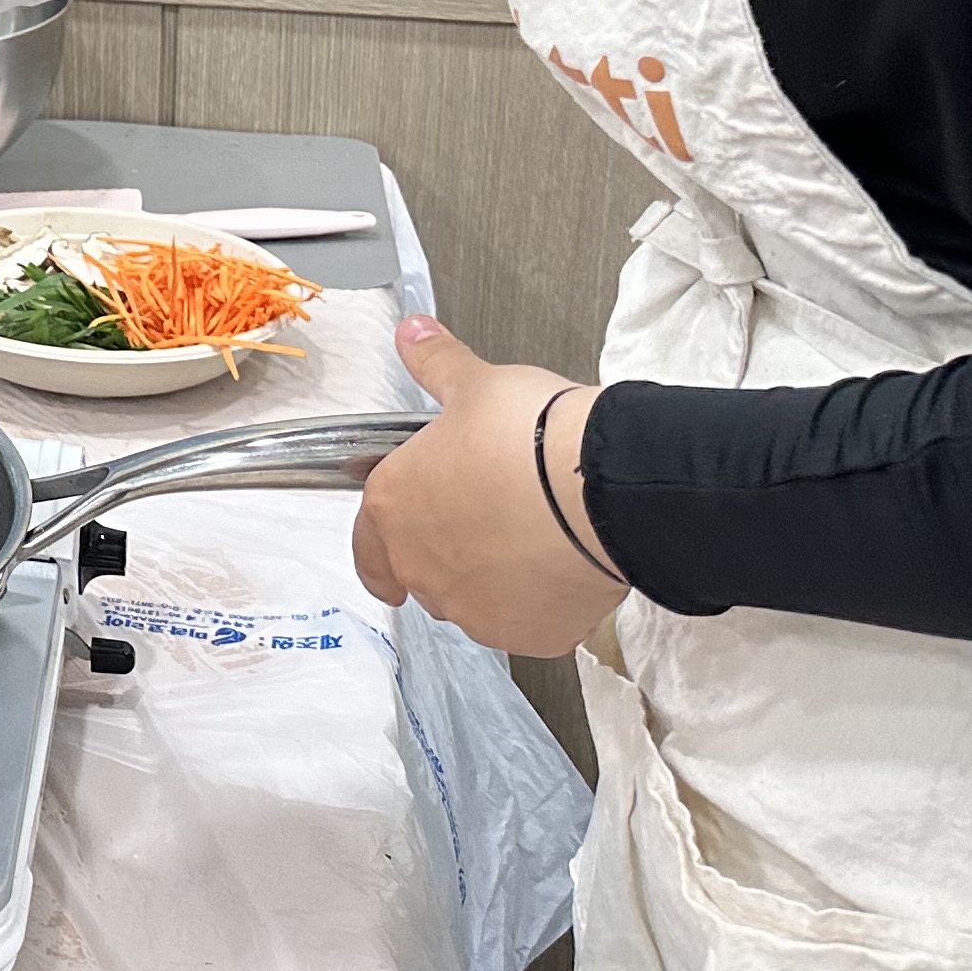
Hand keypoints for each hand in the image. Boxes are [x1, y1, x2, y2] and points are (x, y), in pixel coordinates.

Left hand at [351, 313, 627, 656]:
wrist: (603, 485)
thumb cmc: (534, 435)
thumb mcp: (476, 383)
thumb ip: (436, 363)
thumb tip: (414, 335)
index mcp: (393, 508)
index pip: (368, 543)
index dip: (385, 538)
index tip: (403, 535)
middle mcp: (422, 566)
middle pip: (421, 572)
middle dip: (447, 549)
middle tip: (489, 515)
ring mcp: (475, 609)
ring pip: (471, 602)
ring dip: (489, 579)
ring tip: (529, 536)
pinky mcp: (529, 635)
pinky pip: (525, 623)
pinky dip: (537, 603)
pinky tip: (559, 564)